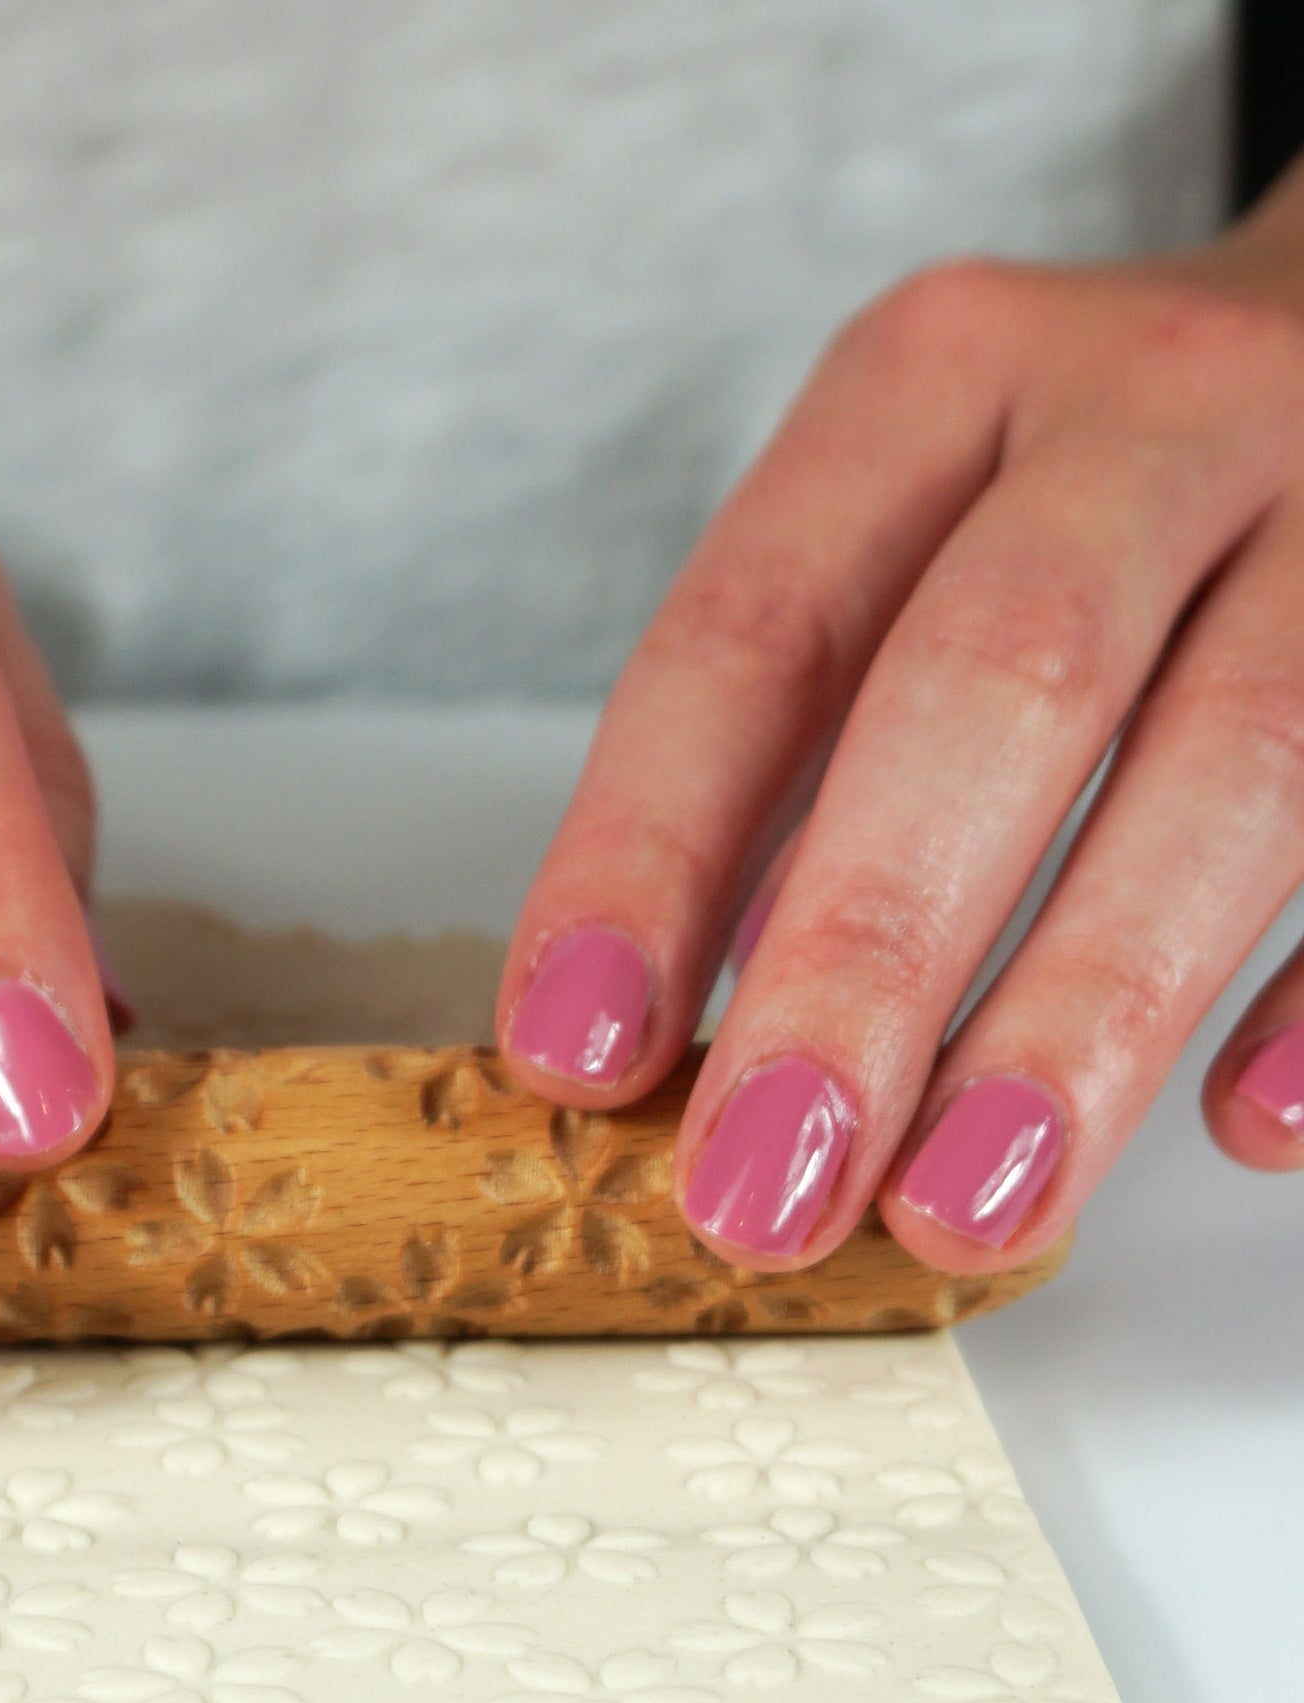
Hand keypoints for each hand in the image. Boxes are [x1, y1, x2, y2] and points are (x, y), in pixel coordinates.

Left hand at [501, 193, 1303, 1273]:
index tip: (575, 1056)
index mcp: (942, 380)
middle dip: (867, 957)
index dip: (652, 851)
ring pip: (1242, 750)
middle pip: (1002, 677)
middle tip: (768, 1184)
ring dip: (1088, 1012)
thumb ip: (806, 745)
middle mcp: (1152, 408)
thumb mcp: (912, 531)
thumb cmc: (1088, 481)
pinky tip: (1244, 1134)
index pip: (759, 629)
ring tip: (962, 1211)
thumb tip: (671, 1038)